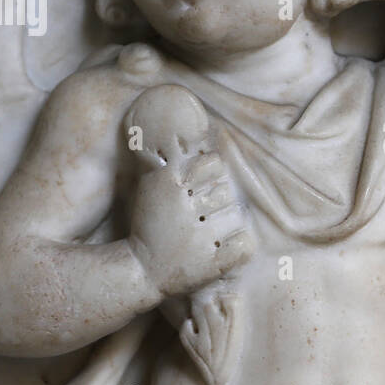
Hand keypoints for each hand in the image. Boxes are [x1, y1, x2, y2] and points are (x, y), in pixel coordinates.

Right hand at [125, 85, 252, 297]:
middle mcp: (186, 207)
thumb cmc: (151, 223)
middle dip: (216, 203)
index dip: (210, 174)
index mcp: (171, 183)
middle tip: (196, 216)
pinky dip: (239, 247)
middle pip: (226, 191)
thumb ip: (168, 156)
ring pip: (237, 216)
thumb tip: (180, 114)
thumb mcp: (152, 184)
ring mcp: (200, 237)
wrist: (140, 270)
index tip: (197, 188)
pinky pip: (245, 245)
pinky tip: (221, 248)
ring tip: (203, 234)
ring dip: (225, 224)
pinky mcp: (212, 263)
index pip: (214, 163)